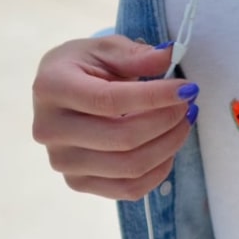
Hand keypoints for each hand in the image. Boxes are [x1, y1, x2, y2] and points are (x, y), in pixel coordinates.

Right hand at [31, 36, 197, 199]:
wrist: (61, 93)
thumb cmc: (85, 67)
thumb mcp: (106, 49)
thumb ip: (136, 55)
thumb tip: (169, 57)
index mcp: (51, 88)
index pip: (110, 100)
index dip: (155, 97)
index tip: (187, 89)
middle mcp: (50, 129)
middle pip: (123, 139)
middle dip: (167, 121)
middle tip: (188, 105)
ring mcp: (62, 161)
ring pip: (130, 167)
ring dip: (169, 145)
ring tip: (183, 123)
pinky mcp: (77, 183)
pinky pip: (129, 189)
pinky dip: (159, 170)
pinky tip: (168, 147)